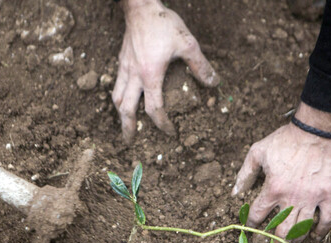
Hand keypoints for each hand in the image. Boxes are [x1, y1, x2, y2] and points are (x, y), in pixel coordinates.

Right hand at [113, 0, 218, 143]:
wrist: (140, 6)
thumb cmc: (163, 23)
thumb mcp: (187, 43)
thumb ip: (201, 65)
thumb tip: (214, 83)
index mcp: (150, 75)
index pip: (154, 109)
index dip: (162, 124)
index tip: (170, 132)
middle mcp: (134, 75)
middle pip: (126, 109)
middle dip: (128, 128)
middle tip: (130, 141)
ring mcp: (125, 68)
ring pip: (117, 98)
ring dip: (120, 115)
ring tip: (124, 124)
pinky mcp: (121, 60)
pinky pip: (117, 84)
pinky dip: (119, 97)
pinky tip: (124, 99)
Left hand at [232, 103, 330, 242]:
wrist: (315, 130)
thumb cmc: (285, 140)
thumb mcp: (257, 152)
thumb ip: (245, 174)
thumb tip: (234, 193)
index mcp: (272, 189)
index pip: (257, 215)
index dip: (251, 224)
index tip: (250, 228)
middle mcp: (291, 198)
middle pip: (280, 232)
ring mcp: (311, 198)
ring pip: (302, 230)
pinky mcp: (327, 195)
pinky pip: (326, 220)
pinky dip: (321, 232)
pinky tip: (314, 237)